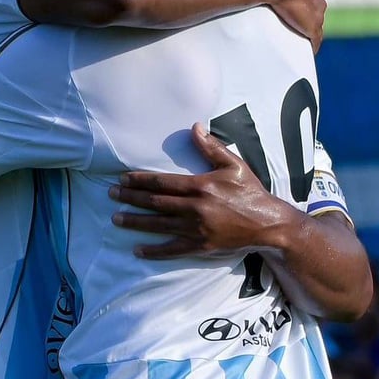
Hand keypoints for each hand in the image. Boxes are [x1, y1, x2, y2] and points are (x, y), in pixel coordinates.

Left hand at [110, 123, 295, 258]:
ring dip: (135, 222)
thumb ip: (211, 147)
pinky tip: (138, 250)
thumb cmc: (249, 191)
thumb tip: (195, 127)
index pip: (162, 182)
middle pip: (155, 203)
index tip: (122, 179)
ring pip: (159, 225)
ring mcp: (196, 229)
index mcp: (200, 186)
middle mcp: (195, 208)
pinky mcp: (200, 246)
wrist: (267, 223)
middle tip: (110, 195)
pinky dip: (154, 251)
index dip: (140, 181)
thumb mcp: (234, 165)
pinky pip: (172, 249)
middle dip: (130, 199)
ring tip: (116, 218)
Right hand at [258, 0, 325, 52]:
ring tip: (294, 34)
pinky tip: (308, 50)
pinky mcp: (312, 27)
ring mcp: (316, 11)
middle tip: (291, 17)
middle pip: (315, 4)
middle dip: (307, 10)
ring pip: (316, 21)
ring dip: (307, 27)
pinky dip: (312, 44)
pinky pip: (315, 38)